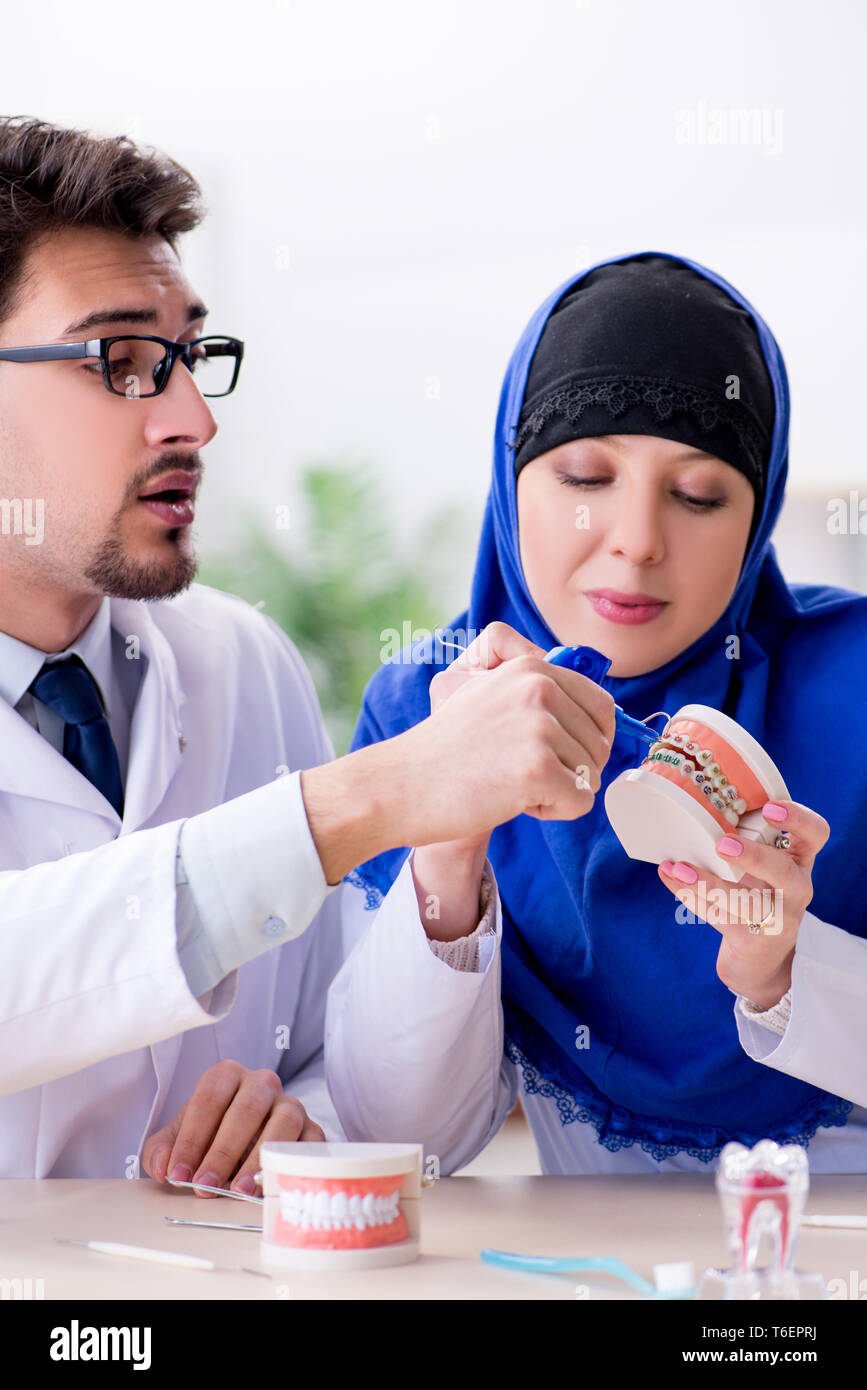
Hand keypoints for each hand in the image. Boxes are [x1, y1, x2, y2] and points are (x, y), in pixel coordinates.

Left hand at [141, 1060, 324, 1197]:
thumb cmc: (210, 1136)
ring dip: (258, 1158)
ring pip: (282, 1122)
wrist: (245, 1141)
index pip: (209, 1100)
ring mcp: (290, 1104)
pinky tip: (271, 1185)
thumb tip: (163, 1166)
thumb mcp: (179, 1139)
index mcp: (226, 1075)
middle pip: (246, 1110)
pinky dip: (293, 1163)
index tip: (178, 1174)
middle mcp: (261, 1083)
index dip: (191, 1139)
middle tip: (205, 1187)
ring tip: (238, 1190)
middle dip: (222, 1152)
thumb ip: (161, 1150)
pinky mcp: (312, 1128)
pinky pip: (311, 1142)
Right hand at [397, 620, 615, 843]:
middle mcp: (539, 688)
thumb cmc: (446, 749)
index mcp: (531, 667)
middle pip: (600, 744)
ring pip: (593, 775)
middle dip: (571, 768)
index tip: (556, 754)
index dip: (589, 739)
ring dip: (558, 790)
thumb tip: (602, 708)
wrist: (403, 784)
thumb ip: (538, 687)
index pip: (601, 705)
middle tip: (519, 771)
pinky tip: (513, 801)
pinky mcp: (539, 768)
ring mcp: (540, 727)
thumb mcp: (489, 693)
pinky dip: (553, 812)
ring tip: (510, 783)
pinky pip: (581, 802)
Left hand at [657, 799, 830, 1008]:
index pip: (815, 834)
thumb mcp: (760, 863)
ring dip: (711, 884)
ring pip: (748, 904)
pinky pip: (720, 917)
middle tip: (723, 843)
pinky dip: (690, 896)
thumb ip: (741, 838)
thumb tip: (688, 811)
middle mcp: (796, 888)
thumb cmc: (758, 892)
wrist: (761, 954)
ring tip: (680, 868)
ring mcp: (779, 918)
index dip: (798, 819)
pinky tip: (670, 877)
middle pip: (786, 873)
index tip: (769, 807)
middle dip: (755, 857)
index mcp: (798, 859)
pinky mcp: (754, 940)